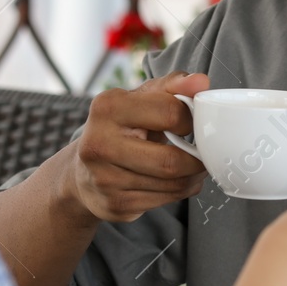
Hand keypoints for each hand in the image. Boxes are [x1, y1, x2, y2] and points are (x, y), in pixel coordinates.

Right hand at [67, 71, 209, 222]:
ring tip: (194, 167)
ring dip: (193, 177)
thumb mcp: (141, 99)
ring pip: (171, 184)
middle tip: (204, 153)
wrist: (82, 172)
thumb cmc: (120, 128)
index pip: (170, 113)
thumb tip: (201, 81)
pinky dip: (181, 191)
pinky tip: (178, 181)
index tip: (193, 123)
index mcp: (107, 107)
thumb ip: (172, 86)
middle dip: (197, 159)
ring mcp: (104, 178)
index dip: (191, 120)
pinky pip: (164, 200)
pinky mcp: (114, 203)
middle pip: (170, 160)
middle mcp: (99, 143)